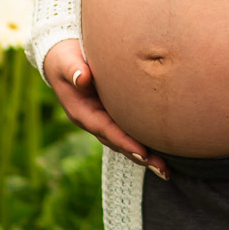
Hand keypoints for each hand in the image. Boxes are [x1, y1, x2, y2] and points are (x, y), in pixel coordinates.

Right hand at [44, 40, 168, 179]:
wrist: (62, 59)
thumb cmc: (65, 59)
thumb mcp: (66, 63)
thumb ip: (73, 70)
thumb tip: (83, 78)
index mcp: (82, 113)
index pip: (106, 130)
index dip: (124, 142)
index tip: (142, 153)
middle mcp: (94, 121)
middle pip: (119, 143)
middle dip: (140, 157)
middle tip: (163, 170)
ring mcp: (103, 120)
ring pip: (125, 141)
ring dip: (145, 156)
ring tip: (166, 170)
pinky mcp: (113, 114)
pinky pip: (129, 131)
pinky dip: (144, 141)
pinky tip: (162, 150)